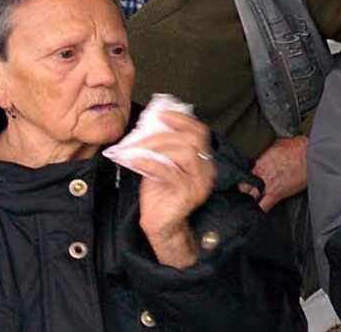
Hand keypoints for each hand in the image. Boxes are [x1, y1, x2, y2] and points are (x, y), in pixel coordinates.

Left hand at [130, 111, 215, 267]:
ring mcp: (200, 182)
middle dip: (163, 134)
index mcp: (203, 160)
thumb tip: (150, 123)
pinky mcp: (189, 194)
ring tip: (134, 150)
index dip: (181, 120)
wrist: (161, 226)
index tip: (160, 114)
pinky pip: (170, 172)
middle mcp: (207, 169)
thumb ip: (162, 147)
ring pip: (184, 152)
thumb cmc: (159, 195)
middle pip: (192, 139)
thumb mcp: (162, 164)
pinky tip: (134, 161)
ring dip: (155, 147)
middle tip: (139, 136)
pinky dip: (150, 162)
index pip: (200, 132)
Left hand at [249, 136, 307, 211]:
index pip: (245, 175)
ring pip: (251, 198)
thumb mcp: (279, 144)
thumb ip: (270, 152)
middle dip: (246, 192)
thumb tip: (269, 153)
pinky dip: (262, 210)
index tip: (247, 183)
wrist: (310, 154)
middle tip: (250, 195)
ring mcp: (267, 184)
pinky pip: (264, 207)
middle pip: (244, 187)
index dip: (245, 180)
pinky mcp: (277, 193)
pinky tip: (261, 212)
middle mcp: (260, 173)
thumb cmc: (298, 147)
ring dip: (252, 201)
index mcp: (260, 161)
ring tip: (255, 204)